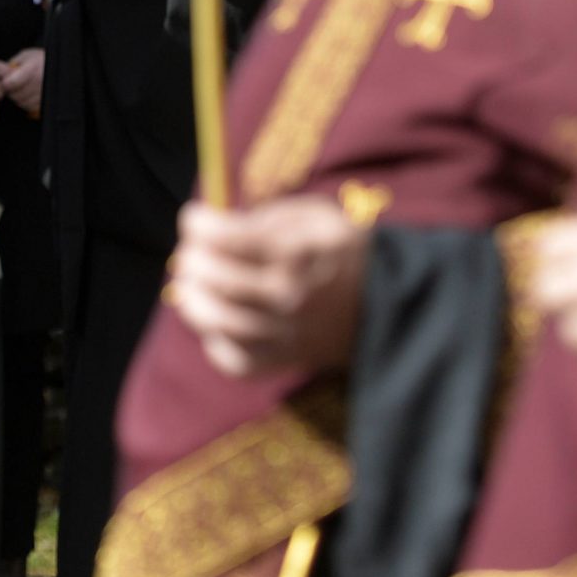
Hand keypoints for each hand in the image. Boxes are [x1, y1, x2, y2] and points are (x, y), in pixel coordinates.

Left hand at [0, 47, 44, 116]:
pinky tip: (27, 95)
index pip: (12, 82)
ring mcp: (44, 93)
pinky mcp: (46, 101)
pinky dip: (25, 103)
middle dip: (10, 91)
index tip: (4, 81)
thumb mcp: (25, 56)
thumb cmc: (39, 59)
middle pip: (16, 95)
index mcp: (33, 68)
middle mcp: (40, 82)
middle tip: (11, 85)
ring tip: (20, 89)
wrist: (57, 65)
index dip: (5, 83)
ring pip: (22, 103)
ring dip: (17, 98)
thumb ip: (12, 65)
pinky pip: (30, 107)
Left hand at [166, 195, 369, 377]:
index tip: (195, 217)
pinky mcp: (283, 361)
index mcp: (293, 252)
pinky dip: (215, 341)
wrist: (386, 303)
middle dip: (191, 257)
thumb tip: (215, 227)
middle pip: (214, 279)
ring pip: (217, 321)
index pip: (224, 238)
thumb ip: (264, 219)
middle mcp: (285, 296)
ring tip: (191, 284)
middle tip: (191, 250)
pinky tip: (217, 322)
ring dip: (192, 298)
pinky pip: (234, 360)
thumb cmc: (342, 250)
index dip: (197, 223)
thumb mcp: (313, 215)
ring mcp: (284, 333)